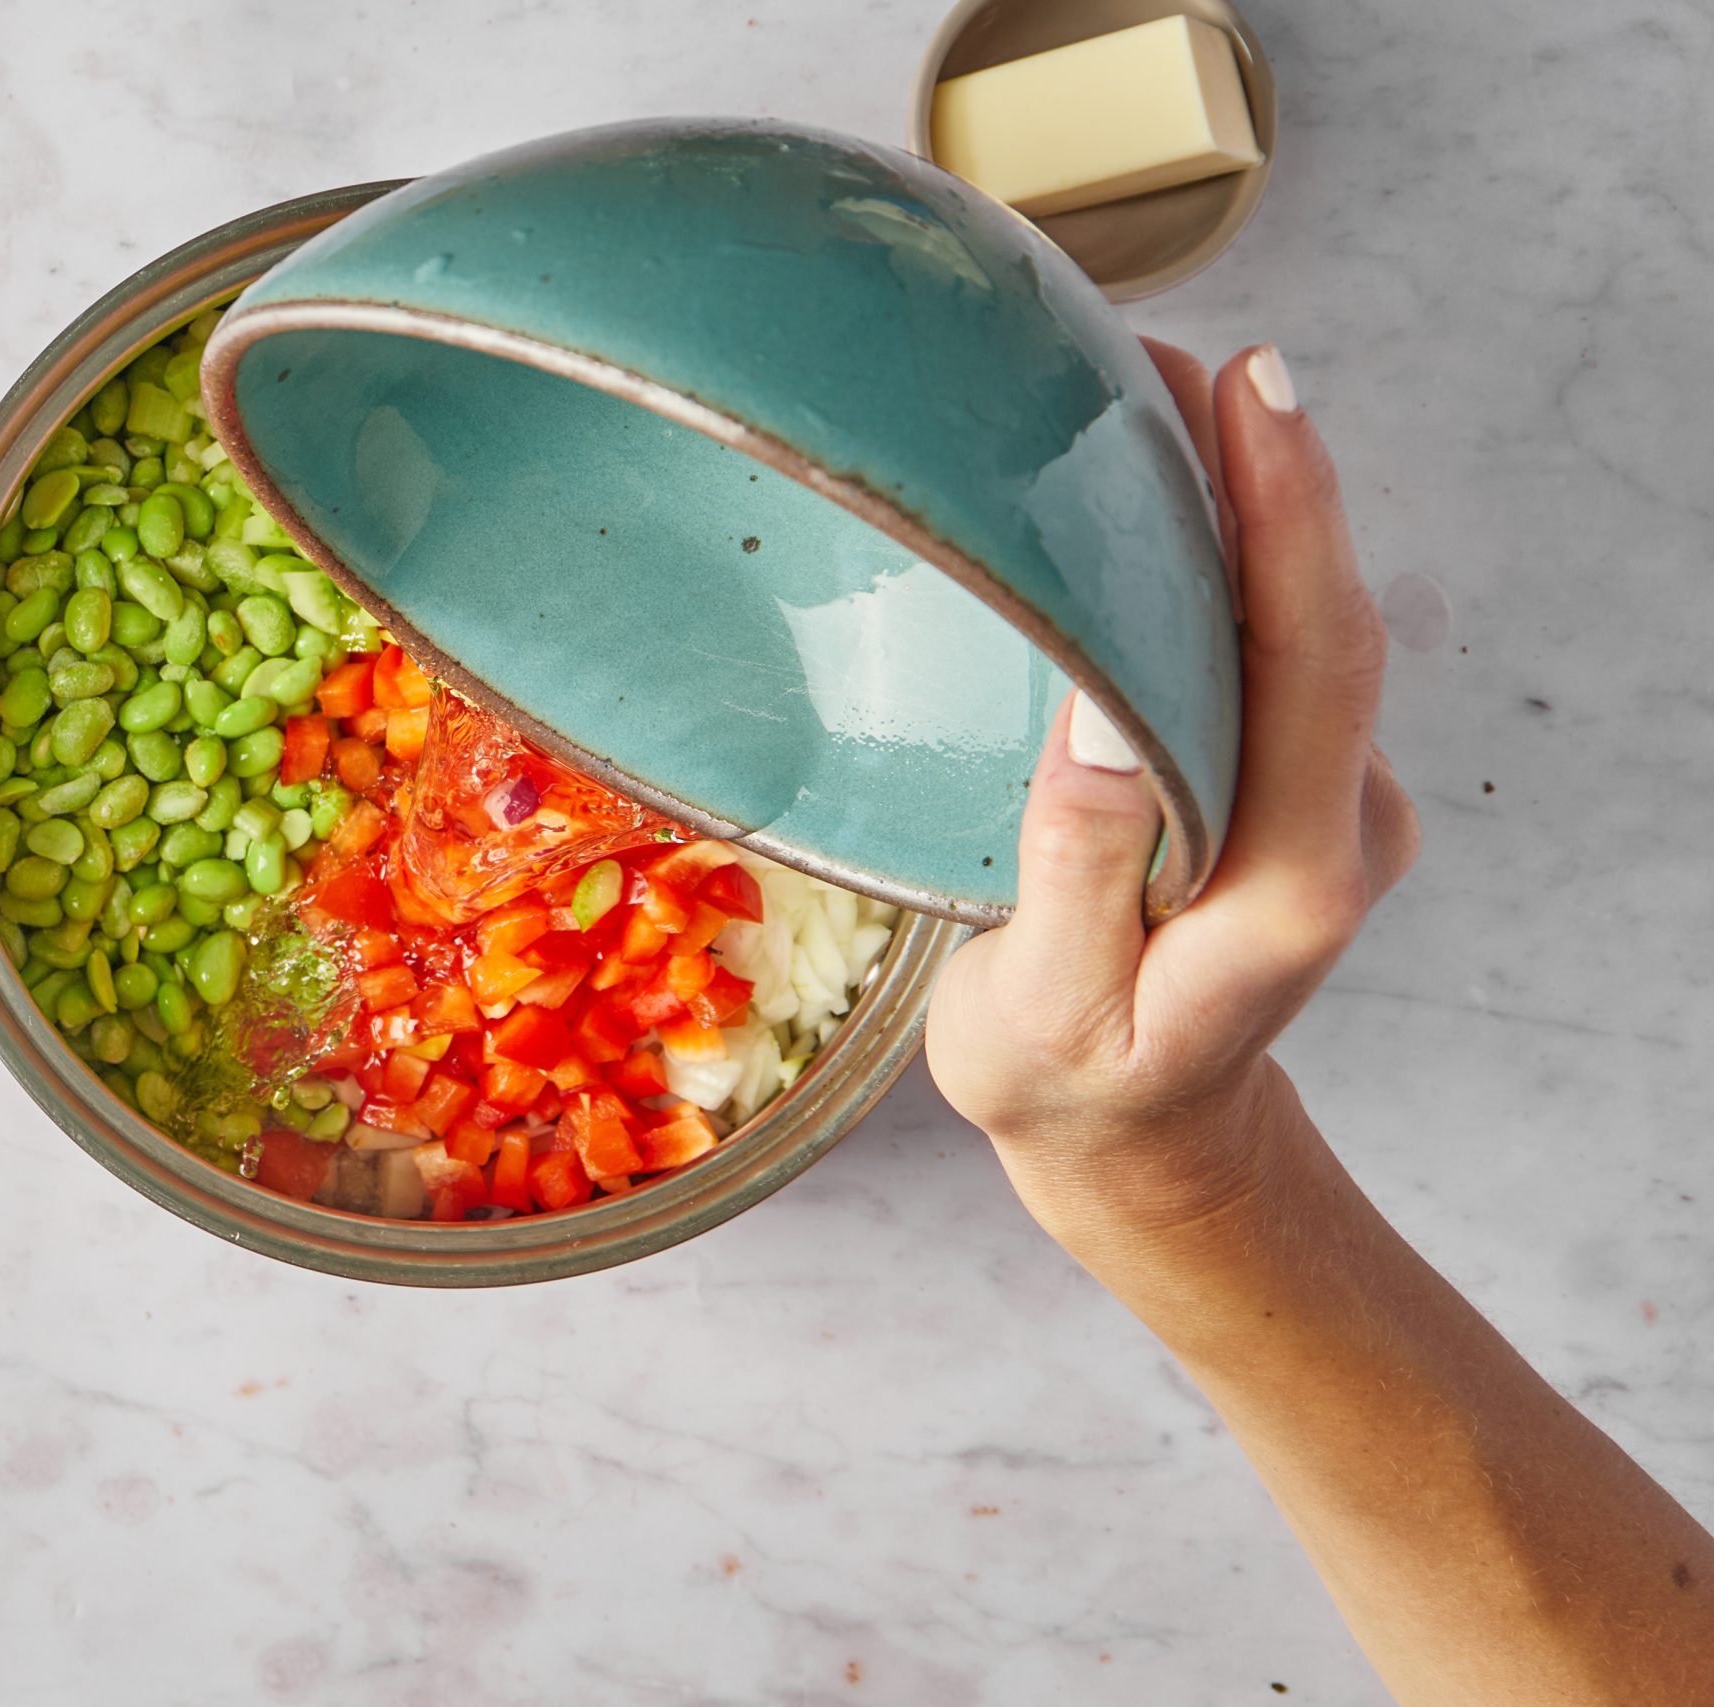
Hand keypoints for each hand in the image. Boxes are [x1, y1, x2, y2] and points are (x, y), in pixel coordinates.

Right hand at [925, 343, 1420, 1243]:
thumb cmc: (1072, 1085)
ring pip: (1303, 618)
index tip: (1251, 391)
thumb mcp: (1043, 1015)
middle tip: (1160, 356)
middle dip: (1260, 469)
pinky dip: (1221, 557)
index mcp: (1289, 884)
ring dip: (1239, 499)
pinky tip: (1148, 500)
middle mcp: (1338, 827)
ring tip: (1142, 394)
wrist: (1144, 1144)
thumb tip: (1094, 711)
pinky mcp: (1294, 779)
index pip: (1313, 666)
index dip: (1289, 517)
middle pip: (1322, 613)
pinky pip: (1271, 643)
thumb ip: (1079, 873)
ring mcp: (1327, 798)